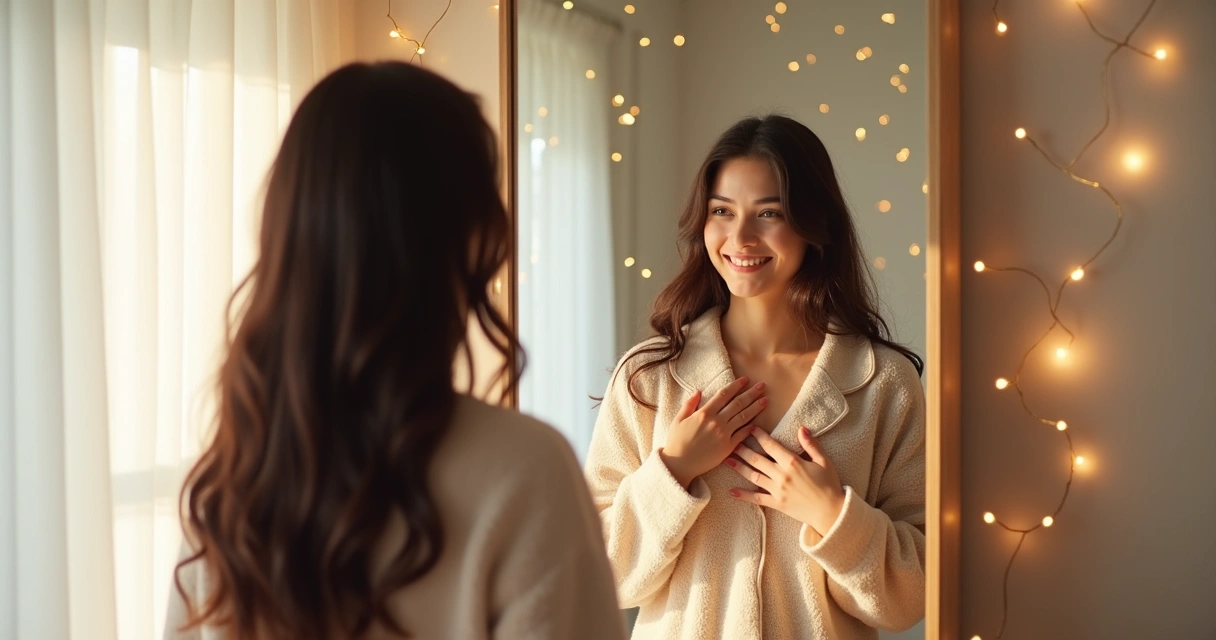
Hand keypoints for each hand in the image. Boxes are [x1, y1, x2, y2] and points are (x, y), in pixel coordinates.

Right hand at [660, 377, 767, 489]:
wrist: (679, 464)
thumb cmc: (676, 442)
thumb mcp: (678, 420)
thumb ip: (689, 404)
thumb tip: (697, 391)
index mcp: (704, 413)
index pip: (724, 395)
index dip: (736, 386)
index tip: (745, 379)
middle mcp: (716, 422)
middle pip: (738, 404)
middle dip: (751, 393)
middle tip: (762, 386)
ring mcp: (724, 435)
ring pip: (743, 417)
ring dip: (756, 408)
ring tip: (765, 400)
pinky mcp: (728, 448)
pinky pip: (742, 435)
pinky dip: (750, 428)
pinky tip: (757, 422)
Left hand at [723, 426, 845, 535]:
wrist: (831, 511)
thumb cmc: (829, 485)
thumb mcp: (824, 461)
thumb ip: (811, 445)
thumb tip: (802, 428)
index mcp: (792, 462)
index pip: (771, 445)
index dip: (759, 435)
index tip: (750, 428)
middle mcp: (781, 475)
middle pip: (757, 459)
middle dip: (742, 449)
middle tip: (731, 441)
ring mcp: (777, 490)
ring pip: (753, 476)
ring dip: (739, 467)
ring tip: (727, 460)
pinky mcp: (776, 503)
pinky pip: (757, 498)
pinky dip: (744, 495)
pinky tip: (732, 491)